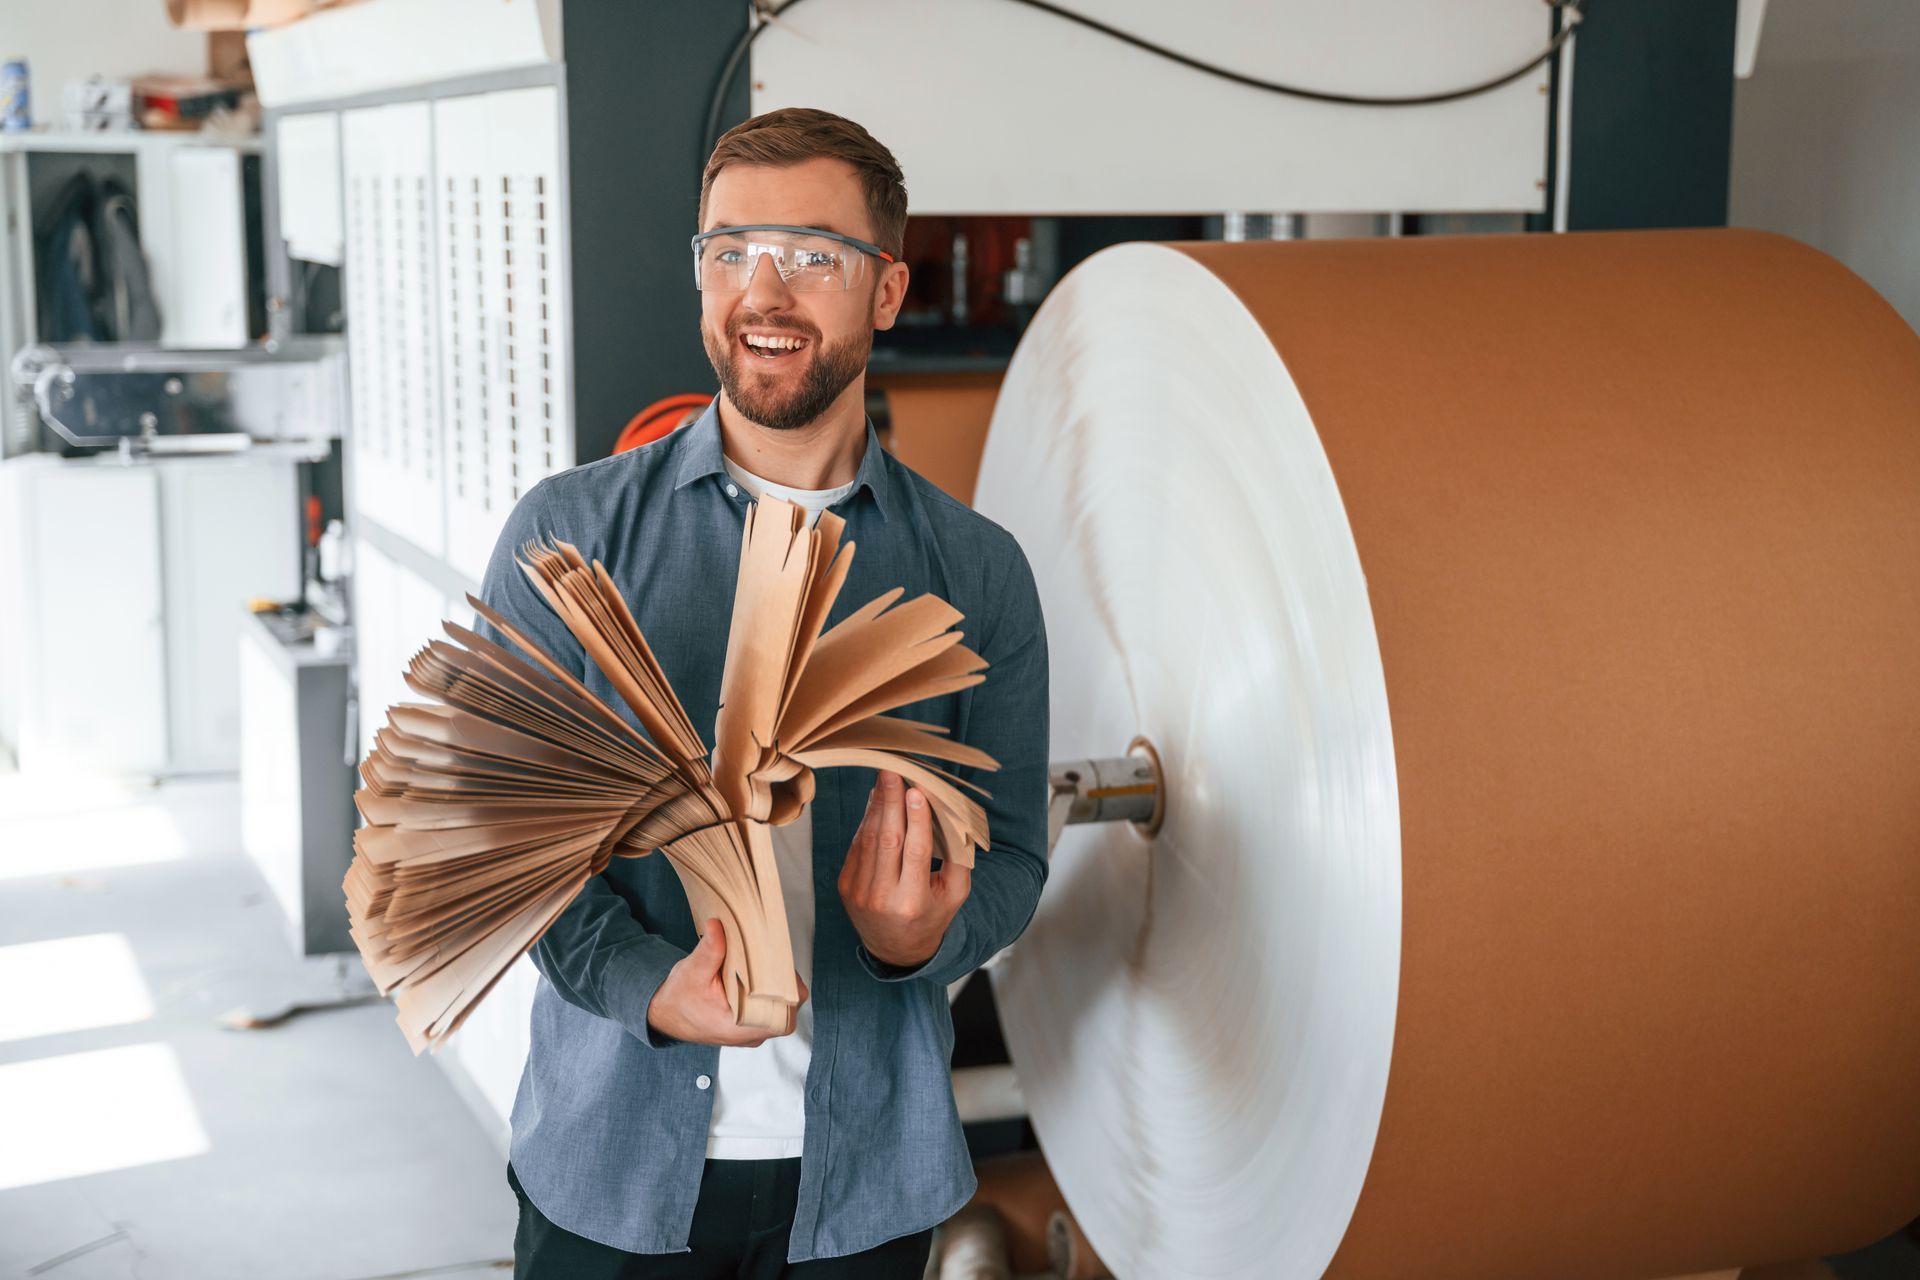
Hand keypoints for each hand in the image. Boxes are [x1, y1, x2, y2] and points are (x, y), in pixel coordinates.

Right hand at [646, 917, 806, 1045]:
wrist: (665, 1015)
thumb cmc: (680, 998)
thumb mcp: (693, 970)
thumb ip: (709, 949)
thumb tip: (717, 925)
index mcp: (739, 1028)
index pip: (784, 1016)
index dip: (788, 990)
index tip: (780, 966)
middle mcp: (750, 1034)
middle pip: (787, 1010)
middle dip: (783, 982)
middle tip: (773, 958)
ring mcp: (751, 1032)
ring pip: (780, 1009)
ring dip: (776, 986)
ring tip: (766, 964)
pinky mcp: (749, 1025)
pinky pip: (770, 1010)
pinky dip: (768, 992)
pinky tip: (761, 974)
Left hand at [839, 771, 971, 969]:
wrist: (895, 949)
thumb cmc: (931, 915)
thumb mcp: (955, 893)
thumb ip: (959, 857)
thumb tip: (952, 812)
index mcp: (913, 902)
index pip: (915, 852)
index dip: (917, 819)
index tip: (918, 790)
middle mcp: (882, 897)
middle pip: (887, 839)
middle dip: (891, 801)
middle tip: (893, 770)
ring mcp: (858, 892)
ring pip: (869, 838)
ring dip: (877, 805)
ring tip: (886, 778)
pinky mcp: (845, 884)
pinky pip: (858, 844)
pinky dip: (868, 820)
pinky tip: (878, 800)